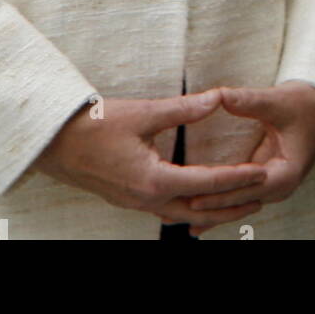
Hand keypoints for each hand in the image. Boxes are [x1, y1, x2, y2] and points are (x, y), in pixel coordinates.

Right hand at [31, 91, 268, 231]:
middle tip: (261, 195)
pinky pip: (167, 210)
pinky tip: (199, 198)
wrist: (52, 143)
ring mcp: (136, 203)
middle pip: (199, 210)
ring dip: (211, 209)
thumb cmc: (95, 125)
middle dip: (231, 204)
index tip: (261, 173)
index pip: (207, 183)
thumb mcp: (144, 112)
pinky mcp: (130, 199)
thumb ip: (184, 109)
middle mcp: (147, 199)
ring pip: (182, 215)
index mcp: (153, 180)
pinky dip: (190, 207)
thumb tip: (219, 98)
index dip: (237, 178)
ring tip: (237, 200)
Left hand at [182, 81, 314, 226]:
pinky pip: (239, 195)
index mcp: (285, 174)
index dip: (217, 193)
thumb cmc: (309, 104)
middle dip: (208, 207)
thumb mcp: (278, 101)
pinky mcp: (265, 178)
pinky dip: (220, 202)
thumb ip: (249, 101)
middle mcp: (278, 186)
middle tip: (174, 210)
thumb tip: (219, 95)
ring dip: (211, 209)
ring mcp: (271, 185)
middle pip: (238, 203)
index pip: (245, 189)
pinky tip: (197, 214)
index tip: (191, 195)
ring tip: (177, 216)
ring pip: (237, 204)